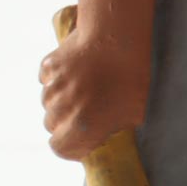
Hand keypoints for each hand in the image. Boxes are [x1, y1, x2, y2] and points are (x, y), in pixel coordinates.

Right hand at [39, 28, 150, 160]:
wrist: (121, 37)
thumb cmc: (136, 78)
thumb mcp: (138, 112)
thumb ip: (116, 129)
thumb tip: (108, 135)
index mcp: (83, 125)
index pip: (60, 148)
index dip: (72, 146)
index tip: (85, 140)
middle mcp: (62, 108)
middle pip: (52, 125)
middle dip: (67, 122)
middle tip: (91, 110)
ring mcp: (53, 85)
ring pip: (48, 102)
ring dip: (62, 100)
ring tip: (88, 87)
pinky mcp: (49, 65)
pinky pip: (48, 79)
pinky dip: (58, 78)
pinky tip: (79, 70)